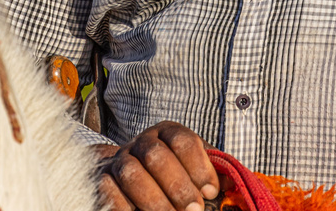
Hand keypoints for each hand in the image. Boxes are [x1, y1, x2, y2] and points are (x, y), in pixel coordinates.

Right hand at [94, 121, 220, 210]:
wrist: (129, 175)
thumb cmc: (173, 174)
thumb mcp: (194, 167)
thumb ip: (213, 171)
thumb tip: (232, 185)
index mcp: (168, 132)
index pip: (182, 140)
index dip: (199, 166)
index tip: (211, 192)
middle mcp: (142, 142)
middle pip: (156, 155)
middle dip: (178, 186)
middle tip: (194, 210)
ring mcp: (119, 159)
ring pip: (132, 173)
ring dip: (155, 201)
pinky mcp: (102, 179)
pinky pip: (109, 191)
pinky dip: (126, 208)